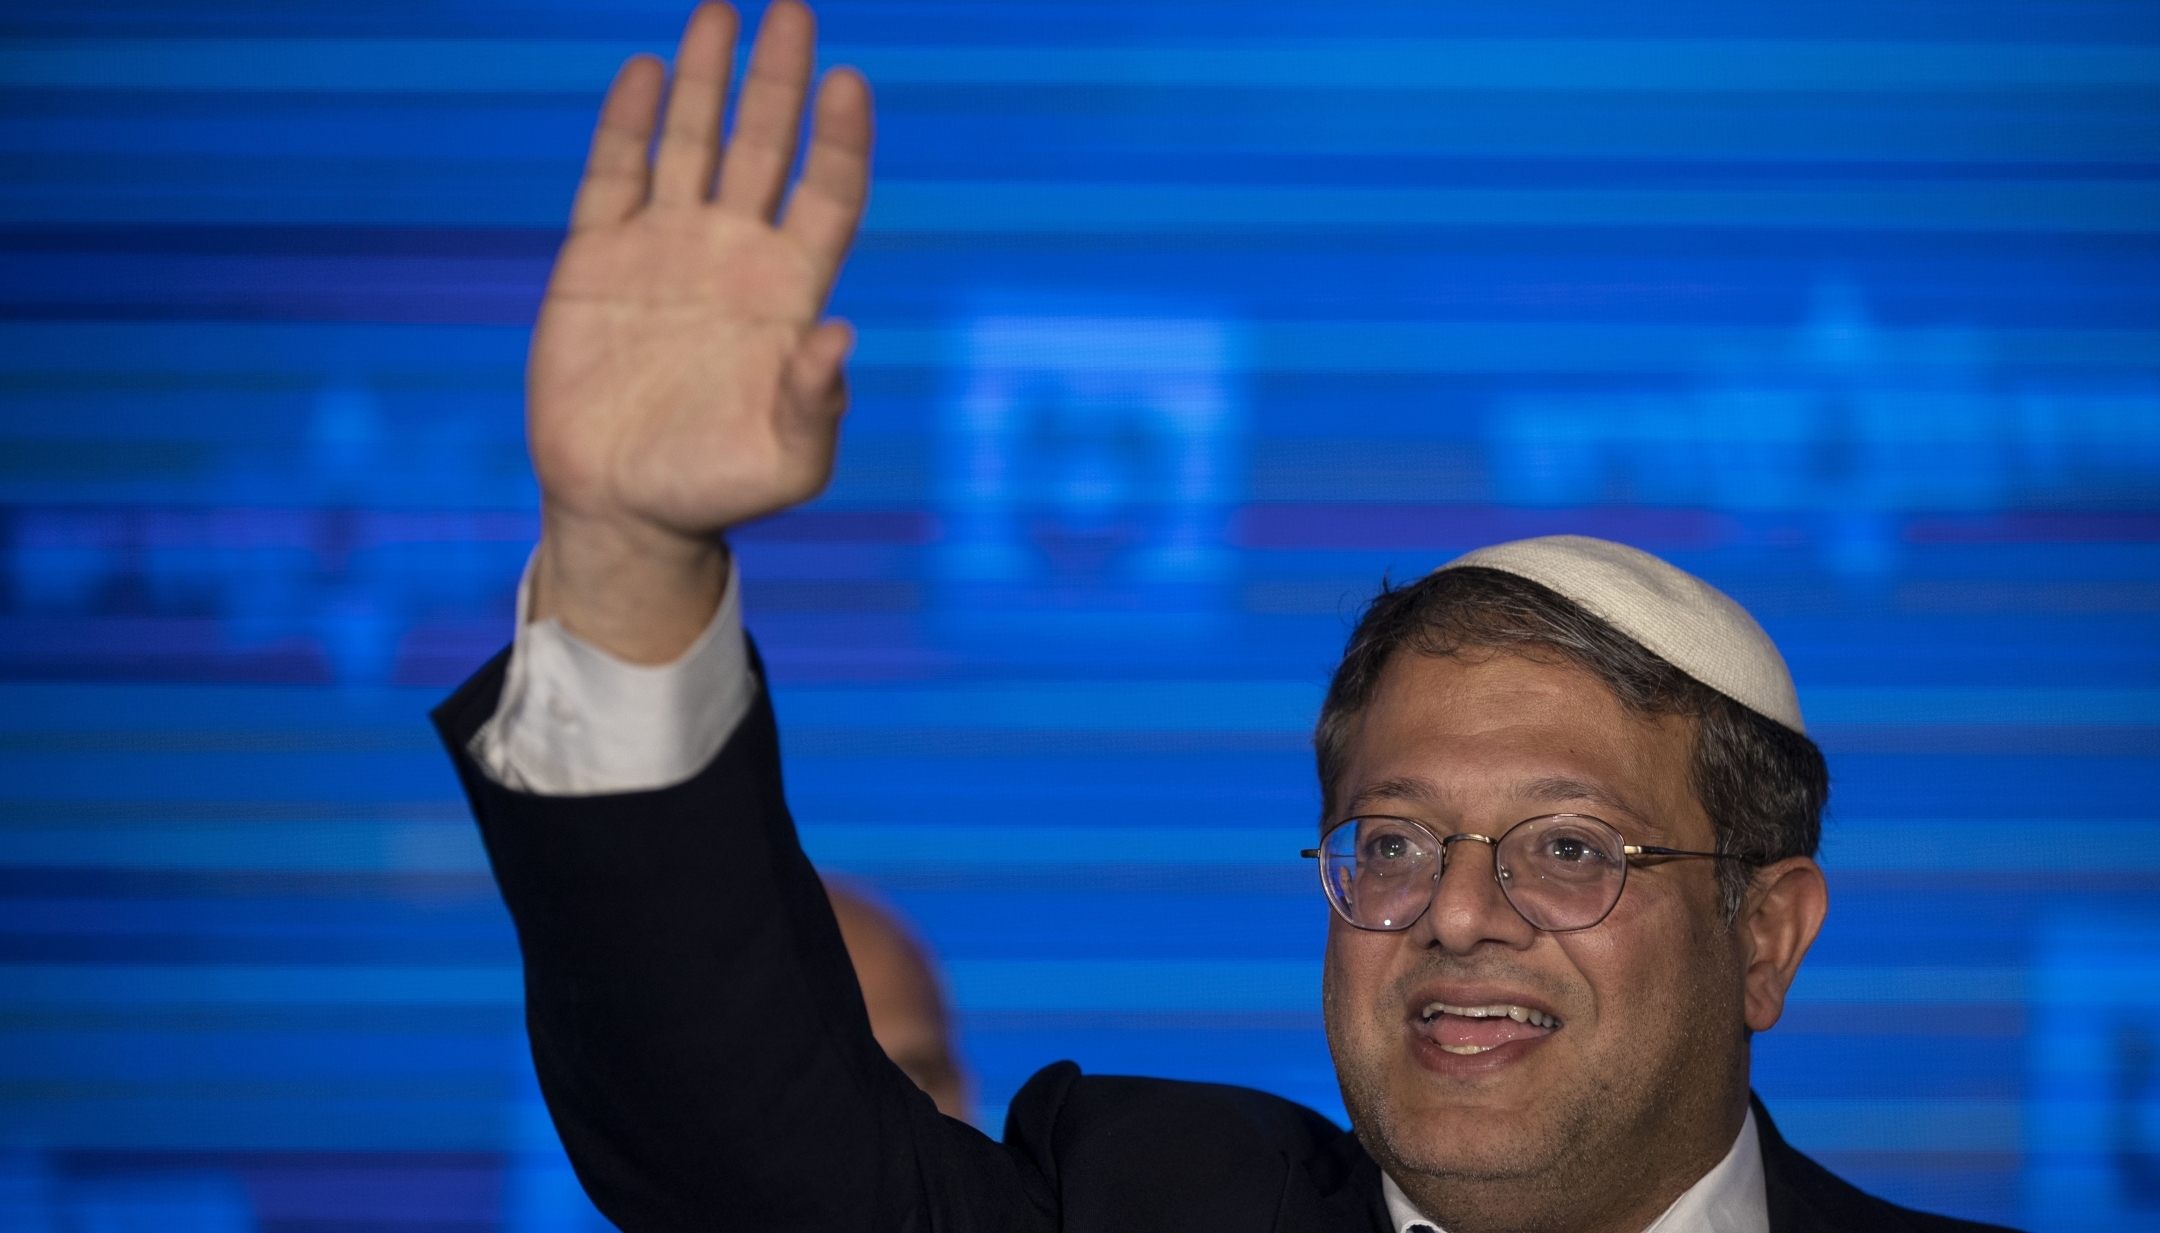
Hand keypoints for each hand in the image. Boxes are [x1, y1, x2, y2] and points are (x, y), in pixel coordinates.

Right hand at [525, 1, 870, 660]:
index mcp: (789, 293)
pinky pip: (615, 174)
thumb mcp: (788, 463)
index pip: (827, 194)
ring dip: (707, 79)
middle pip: (764, 147)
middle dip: (778, 80)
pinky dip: (628, 123)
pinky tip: (647, 72)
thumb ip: (817, 404)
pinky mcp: (597, 258)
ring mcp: (665, 248)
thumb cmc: (719, 491)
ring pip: (692, 143)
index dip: (840, 141)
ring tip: (721, 10)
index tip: (849, 83)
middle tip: (792, 9)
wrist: (624, 508)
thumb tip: (839, 336)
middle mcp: (734, 255)